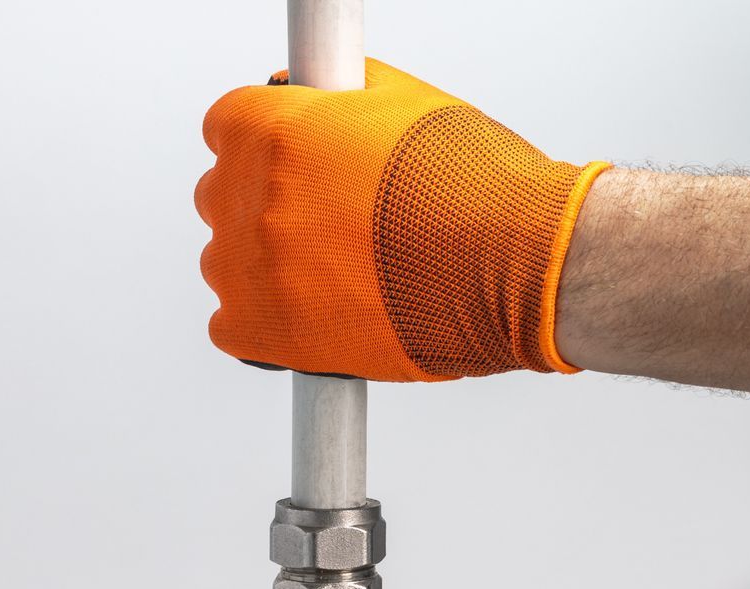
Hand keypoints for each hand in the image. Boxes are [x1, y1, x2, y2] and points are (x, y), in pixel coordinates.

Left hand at [195, 58, 609, 380]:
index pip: (229, 128)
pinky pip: (234, 330)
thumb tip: (322, 94)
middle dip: (275, 209)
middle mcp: (249, 194)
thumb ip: (345, 96)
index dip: (272, 149)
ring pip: (229, 264)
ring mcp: (251, 267)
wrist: (521, 267)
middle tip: (336, 229)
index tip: (303, 170)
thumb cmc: (481, 190)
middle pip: (228, 197)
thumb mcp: (408, 104)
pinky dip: (271, 330)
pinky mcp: (266, 333)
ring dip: (273, 269)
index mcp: (273, 128)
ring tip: (346, 279)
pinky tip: (324, 319)